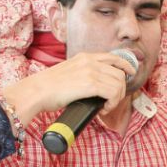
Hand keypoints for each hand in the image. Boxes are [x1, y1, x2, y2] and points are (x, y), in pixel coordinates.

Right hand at [1, 52, 136, 128]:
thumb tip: (97, 86)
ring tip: (105, 107)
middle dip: (121, 90)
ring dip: (116, 99)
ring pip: (118, 84)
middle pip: (119, 73)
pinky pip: (113, 93)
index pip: (113, 57)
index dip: (125, 65)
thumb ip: (83, 73)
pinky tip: (103, 109)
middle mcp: (90, 61)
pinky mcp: (90, 84)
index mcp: (85, 57)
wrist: (37, 91)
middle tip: (111, 102)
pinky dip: (112, 103)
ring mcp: (91, 71)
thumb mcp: (69, 72)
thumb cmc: (49, 88)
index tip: (130, 74)